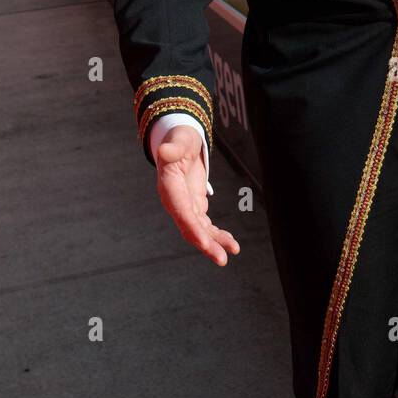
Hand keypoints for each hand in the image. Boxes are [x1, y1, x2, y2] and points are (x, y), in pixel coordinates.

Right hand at [154, 125, 240, 265]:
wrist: (180, 143)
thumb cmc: (180, 139)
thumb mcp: (178, 138)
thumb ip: (173, 147)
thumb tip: (164, 150)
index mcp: (169, 187)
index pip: (181, 211)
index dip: (192, 228)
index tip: (205, 242)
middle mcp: (175, 201)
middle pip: (189, 227)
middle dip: (206, 244)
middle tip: (222, 259)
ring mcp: (185, 206)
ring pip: (199, 230)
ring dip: (215, 243)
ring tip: (232, 251)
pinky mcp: (194, 207)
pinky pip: (205, 225)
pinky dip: (217, 234)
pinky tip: (230, 242)